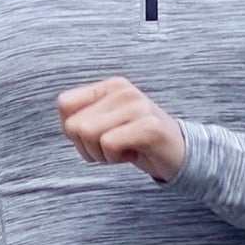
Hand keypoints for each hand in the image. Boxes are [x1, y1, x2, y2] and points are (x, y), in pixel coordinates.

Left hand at [57, 77, 187, 181]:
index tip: (96, 137)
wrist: (181, 154)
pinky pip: (109, 144)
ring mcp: (137, 106)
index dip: (71, 130)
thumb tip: (65, 123)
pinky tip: (134, 153)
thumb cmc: (138, 141)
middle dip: (87, 147)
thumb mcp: (107, 123)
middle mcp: (123, 90)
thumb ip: (84, 118)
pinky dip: (116, 157)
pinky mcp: (148, 126)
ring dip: (102, 154)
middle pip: (73, 125)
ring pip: (88, 134)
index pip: (64, 104)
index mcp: (110, 86)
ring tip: (123, 149)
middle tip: (112, 148)